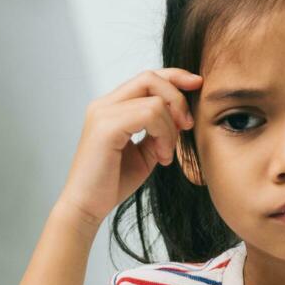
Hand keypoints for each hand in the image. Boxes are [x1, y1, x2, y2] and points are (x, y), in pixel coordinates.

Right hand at [56, 68, 201, 226]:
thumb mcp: (145, 152)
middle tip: (187, 126)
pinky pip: (149, 114)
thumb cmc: (112, 182)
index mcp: (111, 107)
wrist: (87, 207)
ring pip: (154, 100)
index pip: (146, 77)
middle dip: (178, 98)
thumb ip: (160, 130)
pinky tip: (162, 156)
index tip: (197, 85)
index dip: (175, 76)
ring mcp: (103, 113)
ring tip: (166, 153)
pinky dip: (164, 134)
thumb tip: (181, 117)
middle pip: (151, 78)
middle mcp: (104, 104)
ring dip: (171, 127)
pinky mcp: (106, 127)